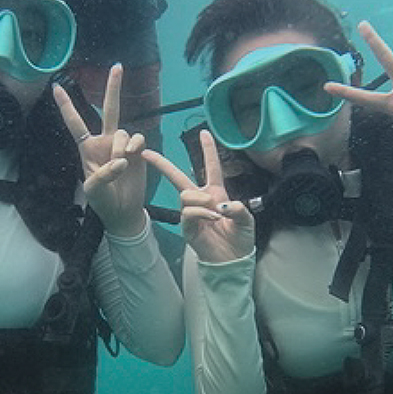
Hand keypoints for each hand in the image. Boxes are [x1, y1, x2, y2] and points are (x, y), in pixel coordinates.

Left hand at [54, 64, 147, 237]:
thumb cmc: (103, 201)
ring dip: (120, 147)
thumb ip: (103, 174)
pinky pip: (137, 138)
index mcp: (87, 148)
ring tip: (121, 166)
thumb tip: (121, 160)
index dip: (67, 106)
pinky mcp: (138, 151)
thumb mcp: (93, 190)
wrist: (123, 211)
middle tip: (118, 66)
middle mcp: (104, 141)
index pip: (75, 123)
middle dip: (113, 88)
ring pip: (122, 132)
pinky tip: (132, 157)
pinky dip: (135, 146)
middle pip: (109, 110)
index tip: (56, 88)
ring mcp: (121, 145)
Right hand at [143, 129, 253, 262]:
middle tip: (146, 153)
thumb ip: (238, 208)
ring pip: (186, 194)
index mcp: (216, 193)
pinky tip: (213, 219)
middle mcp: (201, 200)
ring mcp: (191, 213)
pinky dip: (201, 213)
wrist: (233, 261)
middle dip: (162, 164)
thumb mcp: (246, 219)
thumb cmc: (240, 239)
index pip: (211, 167)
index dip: (208, 150)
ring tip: (216, 214)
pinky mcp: (187, 227)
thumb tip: (220, 204)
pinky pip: (188, 212)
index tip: (204, 132)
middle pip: (178, 177)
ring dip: (201, 200)